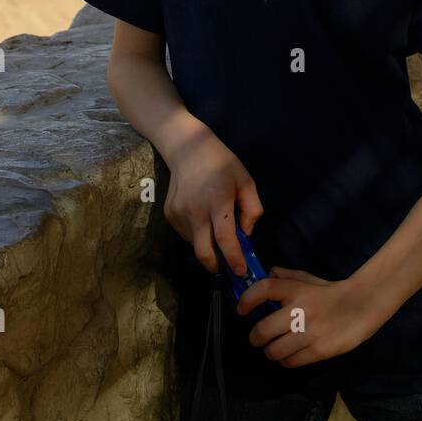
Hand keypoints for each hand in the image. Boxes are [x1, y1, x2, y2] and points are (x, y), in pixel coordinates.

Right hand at [162, 126, 262, 276]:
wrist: (187, 149)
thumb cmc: (222, 164)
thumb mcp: (246, 181)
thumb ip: (252, 210)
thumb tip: (245, 235)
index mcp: (218, 201)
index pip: (225, 239)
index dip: (234, 259)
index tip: (241, 272)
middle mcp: (195, 211)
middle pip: (203, 252)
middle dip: (216, 266)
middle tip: (226, 267)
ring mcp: (179, 213)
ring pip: (194, 244)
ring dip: (207, 246)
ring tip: (215, 229)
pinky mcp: (169, 214)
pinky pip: (185, 234)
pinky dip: (196, 234)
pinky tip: (202, 218)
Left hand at [237, 266, 380, 368]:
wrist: (363, 306)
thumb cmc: (332, 293)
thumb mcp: (310, 280)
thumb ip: (288, 277)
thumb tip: (268, 272)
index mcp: (297, 289)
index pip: (264, 289)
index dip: (247, 299)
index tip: (241, 309)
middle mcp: (300, 310)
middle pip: (262, 330)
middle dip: (255, 337)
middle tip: (257, 338)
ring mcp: (309, 332)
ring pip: (274, 351)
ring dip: (270, 351)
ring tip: (275, 348)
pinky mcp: (319, 350)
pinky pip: (290, 362)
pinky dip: (286, 361)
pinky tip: (290, 355)